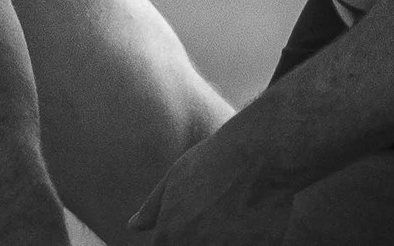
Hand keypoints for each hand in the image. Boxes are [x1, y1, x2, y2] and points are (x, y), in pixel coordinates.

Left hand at [129, 127, 297, 245]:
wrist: (260, 156)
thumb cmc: (215, 160)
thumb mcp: (176, 178)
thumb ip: (153, 208)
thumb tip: (133, 226)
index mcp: (170, 236)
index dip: (181, 237)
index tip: (197, 221)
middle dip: (206, 238)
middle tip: (220, 214)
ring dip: (228, 239)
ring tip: (236, 215)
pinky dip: (250, 241)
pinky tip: (254, 221)